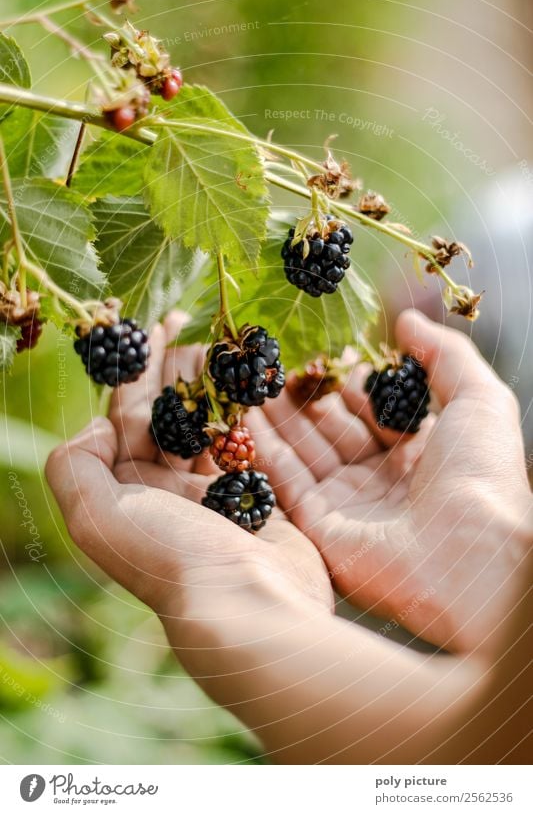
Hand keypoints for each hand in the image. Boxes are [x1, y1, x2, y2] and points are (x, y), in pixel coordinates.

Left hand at [45, 313, 332, 626]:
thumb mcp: (97, 515)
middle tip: (195, 324)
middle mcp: (164, 490)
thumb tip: (99, 423)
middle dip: (177, 367)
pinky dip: (247, 413)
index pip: (126, 411)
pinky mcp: (255, 497)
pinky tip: (254, 384)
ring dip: (213, 384)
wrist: (249, 603)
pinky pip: (246, 444)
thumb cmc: (170, 557)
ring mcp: (211, 493)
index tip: (156, 322)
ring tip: (225, 345)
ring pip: (208, 423)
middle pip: (167, 412)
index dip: (137, 365)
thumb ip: (75, 464)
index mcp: (124, 490)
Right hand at [246, 310, 531, 651]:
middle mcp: (382, 479)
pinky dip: (262, 448)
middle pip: (333, 429)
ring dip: (276, 416)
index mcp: (421, 452)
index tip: (319, 351)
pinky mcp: (319, 529)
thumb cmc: (482, 476)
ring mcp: (349, 505)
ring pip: (303, 451)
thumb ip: (444, 353)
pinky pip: (285, 481)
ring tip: (246, 379)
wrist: (470, 555)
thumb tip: (405, 319)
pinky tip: (241, 415)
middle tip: (273, 362)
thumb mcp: (479, 399)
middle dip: (304, 396)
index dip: (347, 382)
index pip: (373, 409)